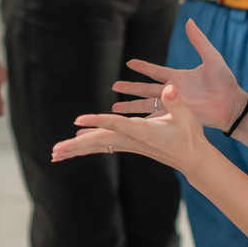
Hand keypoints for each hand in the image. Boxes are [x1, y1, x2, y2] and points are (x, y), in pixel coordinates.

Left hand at [51, 83, 205, 172]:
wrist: (193, 159)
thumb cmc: (191, 136)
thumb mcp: (187, 117)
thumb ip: (176, 102)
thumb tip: (169, 87)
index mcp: (143, 132)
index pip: (115, 125)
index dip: (97, 121)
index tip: (78, 120)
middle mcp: (131, 140)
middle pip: (98, 142)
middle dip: (76, 146)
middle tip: (54, 151)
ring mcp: (128, 145)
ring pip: (97, 146)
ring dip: (76, 149)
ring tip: (55, 154)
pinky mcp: (128, 145)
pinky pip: (102, 146)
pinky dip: (86, 145)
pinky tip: (74, 145)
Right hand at [111, 19, 246, 130]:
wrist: (232, 105)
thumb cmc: (225, 82)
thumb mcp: (211, 58)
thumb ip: (198, 41)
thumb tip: (189, 21)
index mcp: (178, 77)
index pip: (155, 71)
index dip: (142, 67)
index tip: (129, 63)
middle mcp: (172, 92)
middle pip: (144, 89)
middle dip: (129, 88)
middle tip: (114, 87)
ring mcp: (173, 106)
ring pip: (145, 105)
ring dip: (130, 106)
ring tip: (114, 109)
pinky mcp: (176, 118)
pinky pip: (155, 120)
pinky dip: (142, 122)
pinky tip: (130, 126)